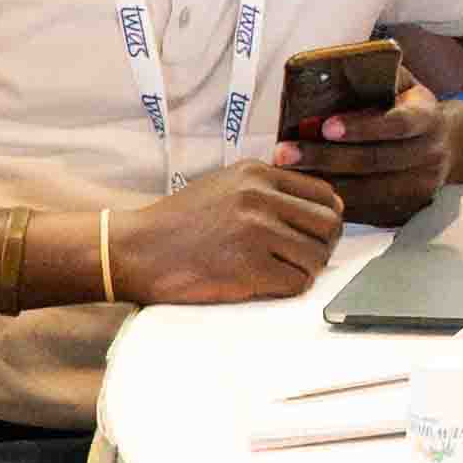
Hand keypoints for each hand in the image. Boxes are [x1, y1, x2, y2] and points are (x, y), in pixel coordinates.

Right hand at [119, 156, 347, 302]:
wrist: (134, 249)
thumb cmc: (180, 221)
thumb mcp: (225, 185)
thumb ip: (268, 189)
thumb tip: (325, 205)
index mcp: (257, 174)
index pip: (324, 194)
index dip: (326, 218)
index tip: (313, 233)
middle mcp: (259, 198)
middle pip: (329, 225)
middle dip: (322, 245)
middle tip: (303, 257)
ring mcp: (255, 232)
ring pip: (317, 256)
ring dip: (305, 270)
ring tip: (281, 272)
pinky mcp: (248, 267)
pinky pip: (297, 282)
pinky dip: (288, 288)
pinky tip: (267, 284)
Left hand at [286, 83, 462, 226]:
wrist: (447, 145)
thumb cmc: (407, 108)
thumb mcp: (401, 85)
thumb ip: (375, 77)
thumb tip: (329, 70)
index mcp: (428, 118)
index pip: (397, 123)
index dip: (361, 126)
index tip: (324, 126)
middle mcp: (430, 154)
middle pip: (375, 161)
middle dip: (326, 157)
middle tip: (285, 153)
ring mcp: (421, 186)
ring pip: (368, 191)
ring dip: (324, 182)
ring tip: (287, 173)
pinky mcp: (409, 210)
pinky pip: (367, 211)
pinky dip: (334, 201)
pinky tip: (305, 192)